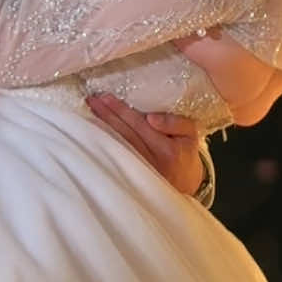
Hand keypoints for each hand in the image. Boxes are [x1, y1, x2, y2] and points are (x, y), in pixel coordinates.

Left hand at [85, 93, 204, 196]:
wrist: (185, 184)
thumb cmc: (184, 153)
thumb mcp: (190, 135)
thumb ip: (175, 122)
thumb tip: (151, 118)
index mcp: (167, 150)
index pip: (140, 125)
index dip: (122, 111)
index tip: (106, 97)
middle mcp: (151, 162)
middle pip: (124, 134)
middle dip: (107, 115)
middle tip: (92, 99)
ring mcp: (139, 172)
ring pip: (118, 145)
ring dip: (102, 127)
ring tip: (91, 109)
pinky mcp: (130, 177)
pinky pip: (115, 156)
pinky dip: (104, 142)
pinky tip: (94, 130)